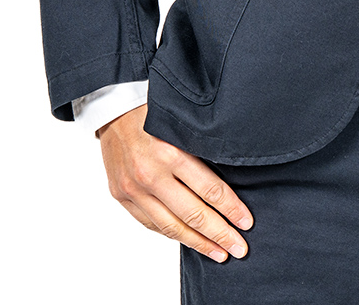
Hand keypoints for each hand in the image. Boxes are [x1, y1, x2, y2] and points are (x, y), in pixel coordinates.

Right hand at [97, 103, 253, 262]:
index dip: (231, 209)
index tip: (246, 222)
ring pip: (171, 226)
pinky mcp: (121, 195)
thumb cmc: (154, 109)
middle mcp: (151, 174)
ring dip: (197, 242)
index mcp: (171, 153)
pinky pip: (150, 223)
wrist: (112, 106)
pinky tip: (187, 239)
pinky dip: (171, 234)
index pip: (210, 190)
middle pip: (193, 214)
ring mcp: (133, 188)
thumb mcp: (183, 123)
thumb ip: (202, 149)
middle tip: (239, 247)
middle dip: (220, 234)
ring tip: (218, 252)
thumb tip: (231, 179)